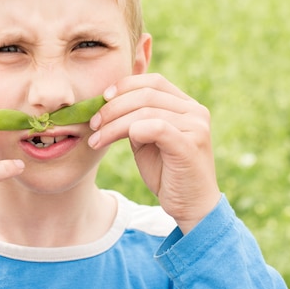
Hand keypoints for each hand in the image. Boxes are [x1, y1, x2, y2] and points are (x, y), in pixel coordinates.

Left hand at [89, 73, 220, 233]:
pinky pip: (154, 127)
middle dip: (113, 107)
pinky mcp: (190, 144)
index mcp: (186, 105)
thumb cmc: (167, 173)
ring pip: (145, 111)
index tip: (102, 97)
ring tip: (96, 138)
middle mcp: (195, 111)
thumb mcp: (146, 139)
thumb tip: (107, 100)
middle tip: (93, 123)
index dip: (125, 85)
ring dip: (113, 124)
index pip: (154, 81)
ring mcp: (196, 126)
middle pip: (146, 94)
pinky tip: (111, 142)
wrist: (190, 206)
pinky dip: (129, 131)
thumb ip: (136, 118)